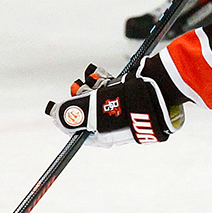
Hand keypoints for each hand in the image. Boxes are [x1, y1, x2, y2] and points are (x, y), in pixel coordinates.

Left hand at [45, 64, 182, 146]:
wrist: (157, 91)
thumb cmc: (124, 105)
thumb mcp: (91, 110)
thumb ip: (72, 112)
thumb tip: (54, 115)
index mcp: (105, 137)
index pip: (80, 131)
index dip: (70, 116)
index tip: (64, 103)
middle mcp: (115, 127)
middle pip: (90, 111)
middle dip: (83, 96)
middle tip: (78, 85)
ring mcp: (125, 113)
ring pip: (102, 98)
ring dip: (94, 86)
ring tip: (93, 76)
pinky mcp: (133, 99)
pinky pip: (114, 91)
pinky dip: (107, 82)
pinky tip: (104, 75)